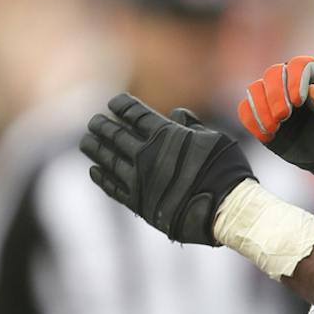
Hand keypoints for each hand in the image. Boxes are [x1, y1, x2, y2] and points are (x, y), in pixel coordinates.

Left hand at [81, 95, 254, 244]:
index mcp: (166, 135)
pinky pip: (113, 187)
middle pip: (115, 135)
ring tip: (86, 142)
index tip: (113, 103)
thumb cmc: (226, 172)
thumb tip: (176, 114)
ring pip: (108, 159)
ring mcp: (140, 179)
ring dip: (95, 148)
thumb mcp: (214, 139)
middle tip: (94, 122)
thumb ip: (192, 126)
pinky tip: (95, 171)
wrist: (226, 211)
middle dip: (102, 126)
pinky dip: (102, 178)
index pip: (136, 114)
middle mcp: (147, 154)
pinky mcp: (139, 202)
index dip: (122, 106)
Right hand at [240, 59, 313, 189]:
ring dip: (261, 108)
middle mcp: (291, 79)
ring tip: (275, 128)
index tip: (298, 102)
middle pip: (273, 73)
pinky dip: (252, 121)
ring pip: (255, 89)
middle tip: (283, 116)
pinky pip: (245, 109)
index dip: (295, 80)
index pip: (299, 65)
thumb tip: (310, 91)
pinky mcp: (261, 113)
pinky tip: (267, 136)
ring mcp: (273, 96)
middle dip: (275, 95)